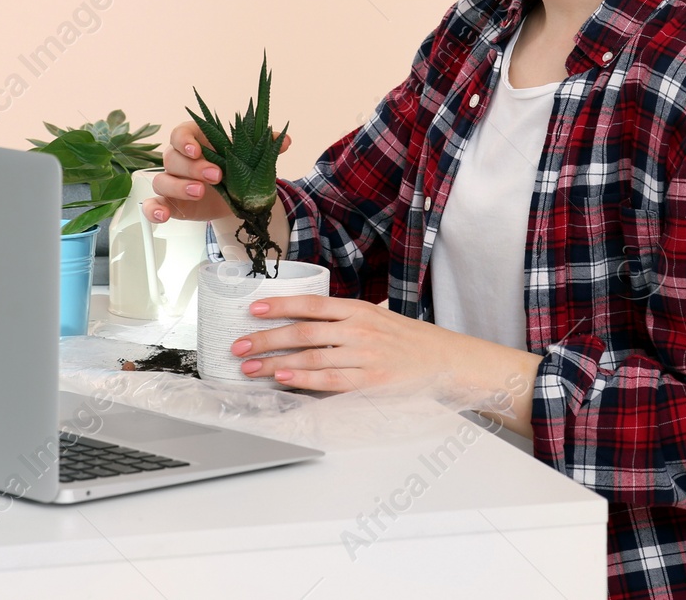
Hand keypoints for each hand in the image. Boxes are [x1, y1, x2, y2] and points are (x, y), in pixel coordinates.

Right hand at [144, 121, 290, 223]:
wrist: (235, 196)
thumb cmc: (237, 169)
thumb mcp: (250, 157)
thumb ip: (264, 146)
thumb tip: (285, 140)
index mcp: (196, 140)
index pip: (180, 133)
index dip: (185, 140)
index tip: (197, 149)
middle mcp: (179, 159)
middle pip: (173, 158)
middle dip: (193, 167)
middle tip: (216, 176)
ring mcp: (173, 181)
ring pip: (162, 180)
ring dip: (178, 187)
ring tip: (200, 192)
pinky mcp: (171, 203)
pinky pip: (153, 205)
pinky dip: (153, 210)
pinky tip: (162, 217)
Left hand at [230, 296, 543, 438]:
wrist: (447, 362)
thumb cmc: (409, 342)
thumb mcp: (378, 319)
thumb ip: (345, 320)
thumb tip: (304, 322)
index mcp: (359, 310)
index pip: (312, 304)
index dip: (280, 305)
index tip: (252, 308)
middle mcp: (360, 329)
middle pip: (303, 331)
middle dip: (265, 338)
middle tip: (238, 346)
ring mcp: (365, 355)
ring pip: (311, 356)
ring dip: (275, 362)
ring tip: (250, 368)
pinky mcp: (371, 381)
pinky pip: (330, 380)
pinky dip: (303, 379)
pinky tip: (283, 380)